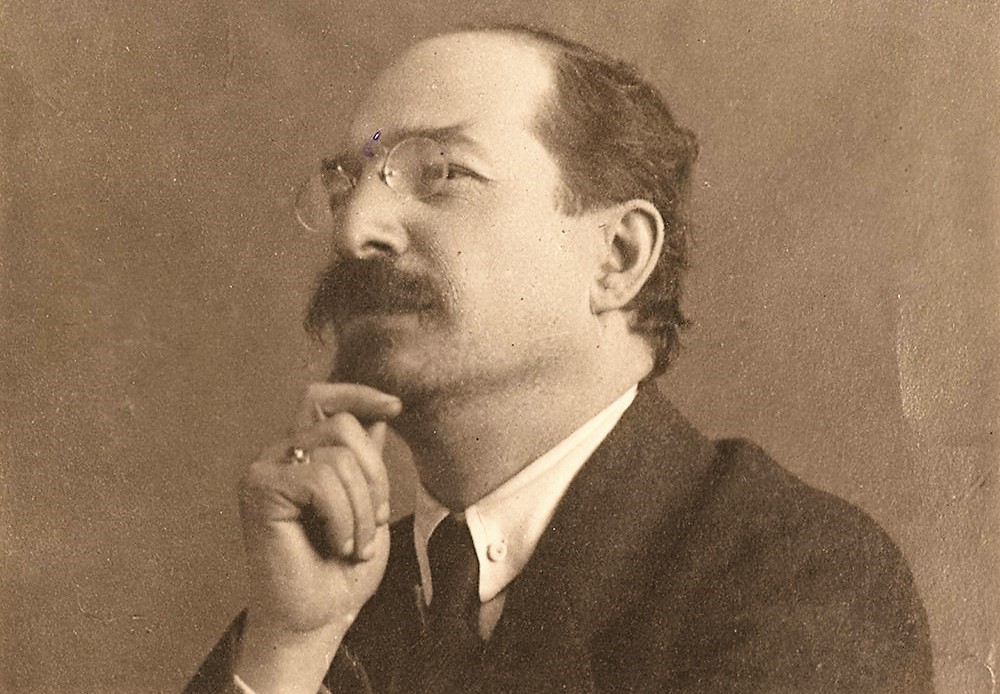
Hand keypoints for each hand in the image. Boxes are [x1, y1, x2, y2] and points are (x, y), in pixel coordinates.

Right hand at [235, 383, 400, 691]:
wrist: (318, 617)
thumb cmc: (342, 568)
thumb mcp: (369, 503)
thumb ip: (366, 459)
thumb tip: (381, 412)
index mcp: (304, 453)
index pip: (323, 398)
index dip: (359, 393)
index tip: (395, 407)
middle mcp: (281, 454)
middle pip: (343, 425)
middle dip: (375, 476)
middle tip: (373, 523)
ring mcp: (266, 469)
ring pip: (337, 455)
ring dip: (361, 507)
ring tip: (354, 543)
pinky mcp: (260, 488)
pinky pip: (319, 478)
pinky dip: (342, 516)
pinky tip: (337, 544)